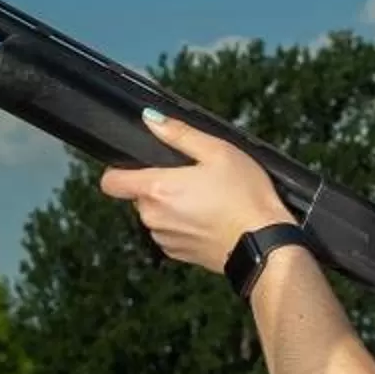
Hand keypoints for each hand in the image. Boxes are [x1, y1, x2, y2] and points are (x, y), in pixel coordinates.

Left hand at [100, 111, 294, 272]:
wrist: (263, 244)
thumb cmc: (246, 197)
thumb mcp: (217, 152)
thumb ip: (179, 133)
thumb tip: (151, 119)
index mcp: (157, 189)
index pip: (111, 182)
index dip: (119, 170)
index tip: (137, 166)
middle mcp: (153, 217)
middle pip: (138, 196)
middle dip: (158, 186)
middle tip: (192, 179)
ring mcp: (165, 238)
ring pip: (155, 215)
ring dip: (171, 207)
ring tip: (206, 200)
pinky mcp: (179, 254)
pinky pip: (170, 233)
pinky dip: (183, 225)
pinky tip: (209, 219)